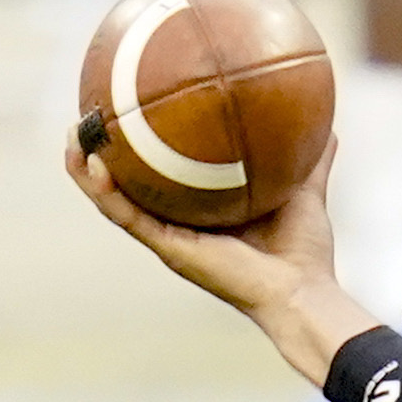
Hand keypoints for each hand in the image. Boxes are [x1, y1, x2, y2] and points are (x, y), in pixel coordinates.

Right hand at [66, 134, 378, 385]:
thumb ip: (311, 158)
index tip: (128, 110)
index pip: (162, 176)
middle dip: (101, 154)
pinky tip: (93, 162)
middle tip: (86, 117)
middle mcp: (177, 226)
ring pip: (113, 200)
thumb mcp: (305, 189)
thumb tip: (329, 122)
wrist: (303, 291)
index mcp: (200, 213)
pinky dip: (105, 191)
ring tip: (72, 135)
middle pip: (125, 185)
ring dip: (86, 169)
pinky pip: (126, 216)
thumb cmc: (305, 252)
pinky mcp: (167, 249)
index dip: (141, 149)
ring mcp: (168, 239)